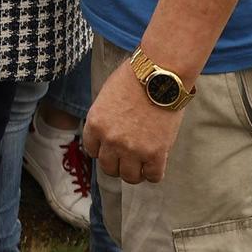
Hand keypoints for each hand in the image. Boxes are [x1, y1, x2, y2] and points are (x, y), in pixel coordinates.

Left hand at [83, 57, 185, 183]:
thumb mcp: (107, 96)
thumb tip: (109, 130)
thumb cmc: (135, 77)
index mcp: (95, 124)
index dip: (104, 149)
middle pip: (108, 168)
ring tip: (143, 162)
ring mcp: (132, 149)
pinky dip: (154, 173)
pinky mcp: (155, 153)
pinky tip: (156, 163)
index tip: (112, 147)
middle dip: (118, 163)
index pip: (92, 151)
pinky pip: (153, 176)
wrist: (159, 74)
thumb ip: (105, 117)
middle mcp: (110, 140)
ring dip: (135, 171)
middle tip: (128, 157)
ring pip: (129, 177)